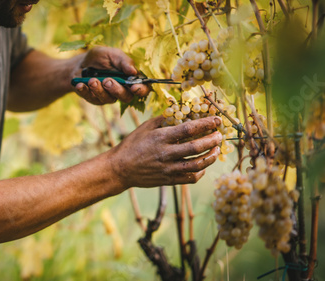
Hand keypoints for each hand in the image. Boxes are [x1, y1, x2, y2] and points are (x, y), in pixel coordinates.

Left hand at [73, 46, 150, 104]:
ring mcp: (107, 96)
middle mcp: (121, 90)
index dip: (141, 90)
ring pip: (108, 99)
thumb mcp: (112, 54)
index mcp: (130, 78)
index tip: (134, 87)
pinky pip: (91, 99)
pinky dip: (85, 92)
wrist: (80, 63)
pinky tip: (80, 85)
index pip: (142, 88)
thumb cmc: (100, 58)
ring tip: (92, 80)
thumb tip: (133, 71)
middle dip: (117, 90)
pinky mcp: (94, 99)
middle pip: (126, 97)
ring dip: (100, 90)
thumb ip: (124, 61)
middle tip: (107, 81)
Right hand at [108, 116, 222, 188]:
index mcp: (160, 138)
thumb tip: (182, 111)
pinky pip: (191, 178)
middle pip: (196, 147)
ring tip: (216, 150)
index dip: (206, 124)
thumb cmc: (133, 144)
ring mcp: (168, 169)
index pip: (188, 129)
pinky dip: (201, 171)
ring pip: (197, 165)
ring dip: (211, 157)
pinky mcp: (169, 180)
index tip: (217, 120)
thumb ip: (164, 119)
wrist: (121, 169)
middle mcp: (165, 154)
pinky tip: (203, 164)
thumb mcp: (145, 127)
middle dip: (212, 140)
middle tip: (219, 135)